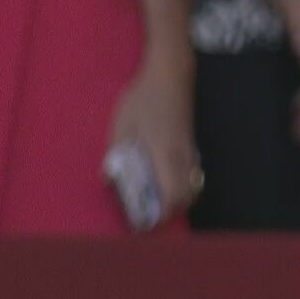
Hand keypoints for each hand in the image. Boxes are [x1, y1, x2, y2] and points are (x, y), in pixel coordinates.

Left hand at [108, 56, 199, 222]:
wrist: (170, 75)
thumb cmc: (143, 98)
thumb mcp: (122, 125)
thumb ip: (117, 153)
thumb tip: (107, 178)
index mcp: (165, 154)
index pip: (172, 195)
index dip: (161, 215)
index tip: (144, 224)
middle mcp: (182, 157)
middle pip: (187, 196)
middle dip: (170, 212)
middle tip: (146, 216)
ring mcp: (190, 151)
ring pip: (192, 186)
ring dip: (177, 199)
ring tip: (153, 201)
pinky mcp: (190, 145)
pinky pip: (191, 174)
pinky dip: (181, 186)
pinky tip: (162, 181)